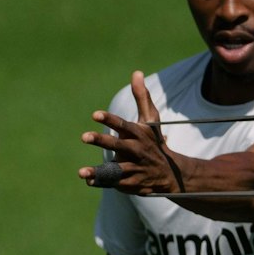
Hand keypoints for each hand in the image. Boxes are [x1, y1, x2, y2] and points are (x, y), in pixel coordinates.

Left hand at [79, 71, 187, 193]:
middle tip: (84, 136)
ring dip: (99, 171)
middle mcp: (137, 150)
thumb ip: (141, 97)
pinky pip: (115, 182)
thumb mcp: (150, 120)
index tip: (95, 115)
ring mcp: (135, 167)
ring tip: (81, 172)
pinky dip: (102, 182)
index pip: (123, 125)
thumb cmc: (154, 142)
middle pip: (119, 145)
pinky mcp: (133, 182)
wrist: (172, 173)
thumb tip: (136, 72)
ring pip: (116, 168)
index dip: (110, 120)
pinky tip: (89, 180)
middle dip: (102, 141)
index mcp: (138, 133)